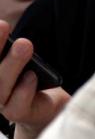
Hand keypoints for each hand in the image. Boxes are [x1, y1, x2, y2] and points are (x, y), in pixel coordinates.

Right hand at [0, 24, 69, 138]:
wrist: (47, 105)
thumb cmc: (29, 78)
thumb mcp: (20, 59)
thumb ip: (13, 48)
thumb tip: (8, 27)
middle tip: (4, 24)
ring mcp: (0, 103)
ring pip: (1, 87)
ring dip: (12, 64)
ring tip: (24, 44)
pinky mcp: (17, 114)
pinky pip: (17, 104)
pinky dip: (24, 89)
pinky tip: (32, 75)